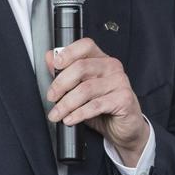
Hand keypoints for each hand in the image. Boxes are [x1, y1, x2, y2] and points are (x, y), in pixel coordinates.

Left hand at [45, 40, 148, 166]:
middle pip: (81, 68)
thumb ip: (65, 73)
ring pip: (86, 89)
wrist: (125, 128)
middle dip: (60, 84)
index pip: (85, 46)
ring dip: (66, 104)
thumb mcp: (80, 90)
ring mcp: (120, 82)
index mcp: (101, 60)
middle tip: (51, 97)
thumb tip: (50, 58)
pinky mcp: (123, 99)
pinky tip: (70, 119)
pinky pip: (95, 105)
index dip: (68, 53)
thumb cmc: (104, 108)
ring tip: (57, 114)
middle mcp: (112, 67)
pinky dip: (79, 114)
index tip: (55, 65)